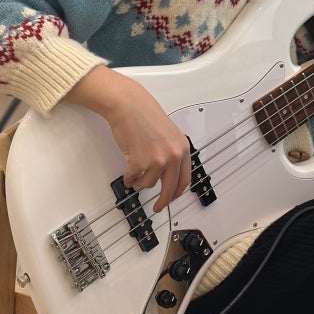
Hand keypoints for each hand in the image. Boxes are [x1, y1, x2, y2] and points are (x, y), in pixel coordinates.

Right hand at [66, 66, 190, 211]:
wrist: (128, 106)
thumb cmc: (145, 115)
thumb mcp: (169, 135)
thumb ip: (172, 154)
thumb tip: (168, 174)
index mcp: (182, 148)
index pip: (185, 179)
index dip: (177, 192)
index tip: (172, 198)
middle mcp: (173, 155)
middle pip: (170, 188)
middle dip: (163, 201)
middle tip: (158, 207)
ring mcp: (156, 160)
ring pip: (149, 184)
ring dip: (141, 181)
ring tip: (137, 169)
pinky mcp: (139, 163)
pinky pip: (133, 180)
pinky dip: (129, 178)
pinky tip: (128, 172)